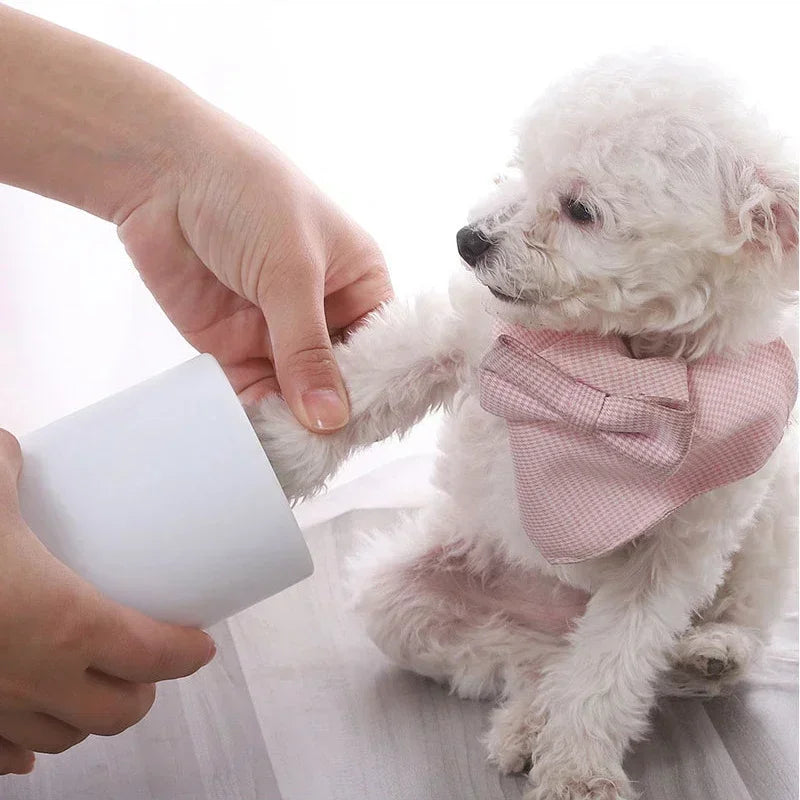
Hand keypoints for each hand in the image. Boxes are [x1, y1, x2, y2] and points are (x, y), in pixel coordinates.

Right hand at [0, 430, 215, 774]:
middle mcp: (36, 680)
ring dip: (86, 716)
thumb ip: (8, 468)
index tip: (200, 644)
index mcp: (67, 625)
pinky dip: (22, 746)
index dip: (186, 654)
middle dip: (142, 690)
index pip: (152, 656)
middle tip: (146, 662)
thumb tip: (11, 451)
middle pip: (117, 712)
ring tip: (93, 686)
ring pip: (61, 739)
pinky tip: (26, 727)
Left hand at [118, 116, 391, 430]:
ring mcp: (278, 333)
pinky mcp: (234, 347)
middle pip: (340, 379)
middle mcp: (323, 313)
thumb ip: (307, 349)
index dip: (379, 388)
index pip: (381, 349)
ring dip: (294, 424)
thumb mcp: (292, 270)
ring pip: (296, 393)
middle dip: (335, 414)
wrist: (161, 172)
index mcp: (358, 283)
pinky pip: (252, 394)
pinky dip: (256, 419)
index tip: (372, 431)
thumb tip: (329, 420)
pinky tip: (262, 445)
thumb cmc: (249, 195)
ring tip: (297, 461)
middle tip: (331, 455)